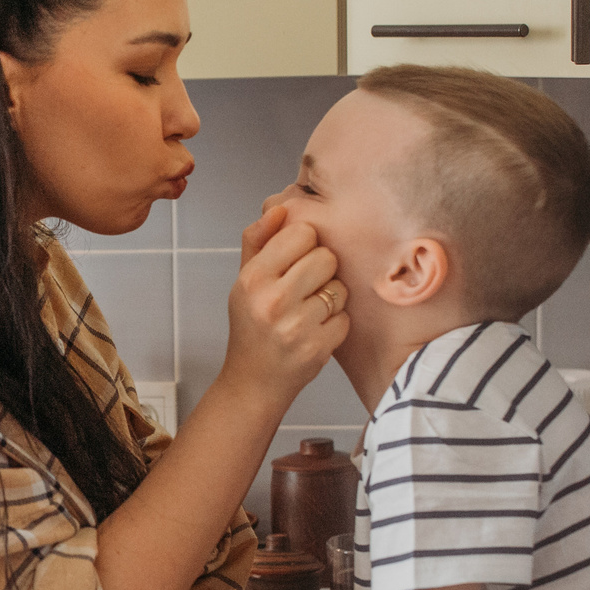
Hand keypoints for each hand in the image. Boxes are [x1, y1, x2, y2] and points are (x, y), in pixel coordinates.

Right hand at [218, 204, 349, 404]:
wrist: (253, 382)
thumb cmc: (251, 326)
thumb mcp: (243, 281)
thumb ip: (257, 241)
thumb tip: (278, 208)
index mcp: (253, 278)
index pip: (302, 233)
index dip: (305, 245)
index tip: (295, 262)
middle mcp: (272, 301)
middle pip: (326, 257)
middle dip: (321, 272)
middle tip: (304, 290)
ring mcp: (296, 326)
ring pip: (339, 288)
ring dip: (330, 299)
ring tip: (309, 313)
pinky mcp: (318, 348)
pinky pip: (346, 318)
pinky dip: (335, 325)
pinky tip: (315, 333)